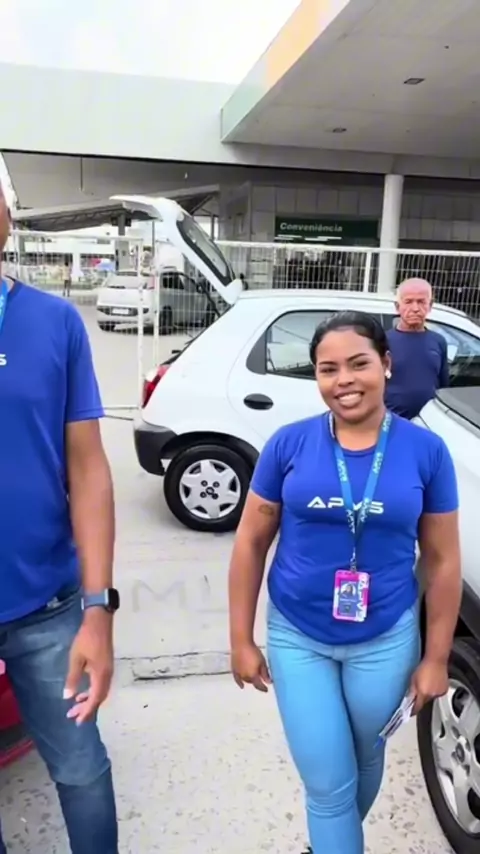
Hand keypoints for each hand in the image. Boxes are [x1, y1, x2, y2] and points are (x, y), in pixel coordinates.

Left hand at [63, 608, 113, 724]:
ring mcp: (108, 670)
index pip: (95, 699)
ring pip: (101, 692)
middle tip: (72, 716)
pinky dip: (92, 692)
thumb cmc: (86, 639)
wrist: (99, 621)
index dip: (87, 711)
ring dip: (89, 701)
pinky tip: (82, 692)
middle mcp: (107, 675)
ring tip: (75, 707)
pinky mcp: (107, 666)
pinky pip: (101, 685)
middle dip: (87, 709)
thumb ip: (73, 678)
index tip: (77, 721)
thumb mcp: (76, 659)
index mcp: (101, 675)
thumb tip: (68, 697)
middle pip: (99, 698)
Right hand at [231, 642, 270, 691]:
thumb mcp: (262, 662)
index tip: (266, 690)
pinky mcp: (234, 669)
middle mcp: (245, 677)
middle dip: (256, 681)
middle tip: (260, 679)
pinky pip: (237, 679)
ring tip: (253, 677)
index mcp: (253, 675)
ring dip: (249, 680)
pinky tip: (242, 686)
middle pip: (252, 682)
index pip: (258, 685)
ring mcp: (238, 673)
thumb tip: (269, 682)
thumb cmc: (253, 652)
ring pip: (245, 680)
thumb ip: (265, 673)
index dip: (263, 688)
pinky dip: (240, 683)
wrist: (241, 644)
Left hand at [410, 658, 448, 714]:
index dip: (412, 710)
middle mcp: (432, 695)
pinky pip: (437, 693)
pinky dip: (434, 691)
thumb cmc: (424, 667)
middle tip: (418, 691)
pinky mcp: (444, 690)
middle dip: (420, 699)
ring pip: (431, 698)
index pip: (417, 707)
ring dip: (428, 694)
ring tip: (426, 684)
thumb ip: (411, 691)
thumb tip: (409, 699)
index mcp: (423, 693)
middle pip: (424, 702)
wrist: (436, 660)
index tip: (410, 711)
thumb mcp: (413, 679)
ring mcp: (439, 693)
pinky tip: (432, 683)